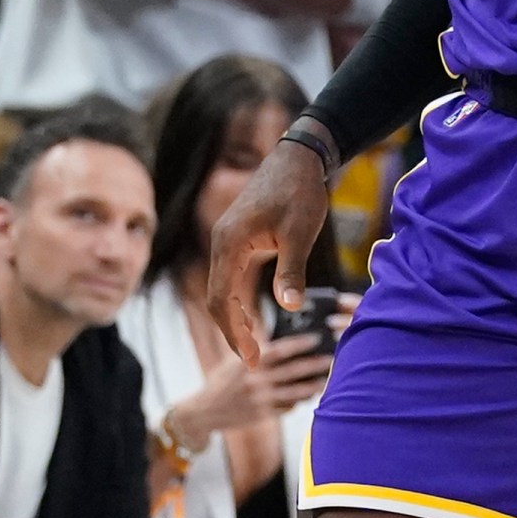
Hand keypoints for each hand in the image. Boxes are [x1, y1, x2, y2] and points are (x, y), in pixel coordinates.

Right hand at [178, 330, 333, 437]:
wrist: (205, 411)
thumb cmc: (222, 381)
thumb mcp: (232, 359)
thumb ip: (249, 344)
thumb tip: (262, 325)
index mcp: (249, 362)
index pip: (279, 350)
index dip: (299, 344)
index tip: (315, 338)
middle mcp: (256, 381)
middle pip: (292, 371)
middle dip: (314, 365)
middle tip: (331, 358)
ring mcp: (261, 400)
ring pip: (294, 393)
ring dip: (312, 386)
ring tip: (327, 380)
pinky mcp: (263, 415)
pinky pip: (287, 408)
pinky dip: (299, 402)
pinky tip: (309, 396)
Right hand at [206, 140, 333, 364]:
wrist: (300, 157)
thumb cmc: (300, 192)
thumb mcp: (299, 234)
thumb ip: (291, 272)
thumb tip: (289, 308)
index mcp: (230, 242)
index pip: (220, 298)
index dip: (233, 332)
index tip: (252, 359)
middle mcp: (222, 242)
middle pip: (216, 297)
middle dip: (232, 330)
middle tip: (254, 361)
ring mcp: (228, 239)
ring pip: (222, 287)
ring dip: (234, 316)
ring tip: (253, 344)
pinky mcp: (239, 237)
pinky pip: (231, 275)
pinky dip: (238, 299)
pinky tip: (253, 315)